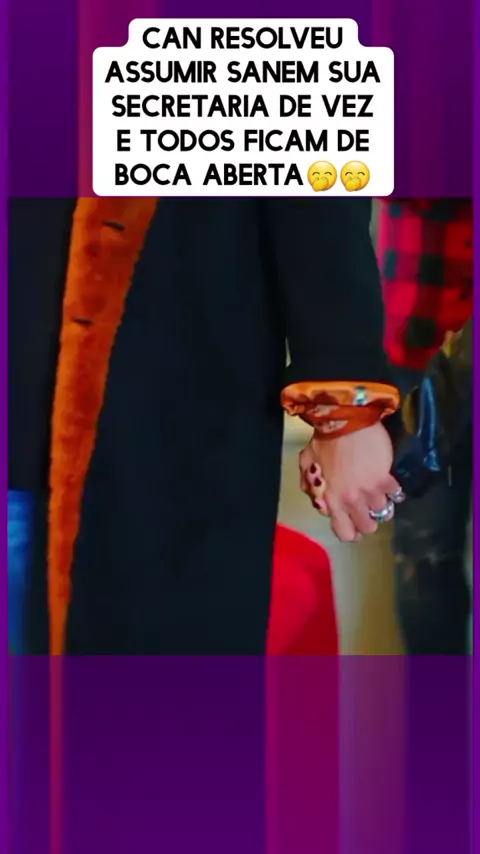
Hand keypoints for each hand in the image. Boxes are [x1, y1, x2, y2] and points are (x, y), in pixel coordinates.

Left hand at [299, 423, 401, 541]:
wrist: (346, 420)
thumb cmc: (324, 439)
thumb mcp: (307, 462)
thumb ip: (309, 484)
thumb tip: (318, 499)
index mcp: (330, 499)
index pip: (344, 533)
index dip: (350, 531)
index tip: (352, 522)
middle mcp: (351, 500)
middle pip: (367, 528)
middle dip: (367, 520)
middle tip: (366, 508)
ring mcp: (370, 491)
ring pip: (383, 513)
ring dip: (381, 504)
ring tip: (377, 493)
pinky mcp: (385, 479)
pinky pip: (395, 495)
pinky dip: (394, 491)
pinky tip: (389, 483)